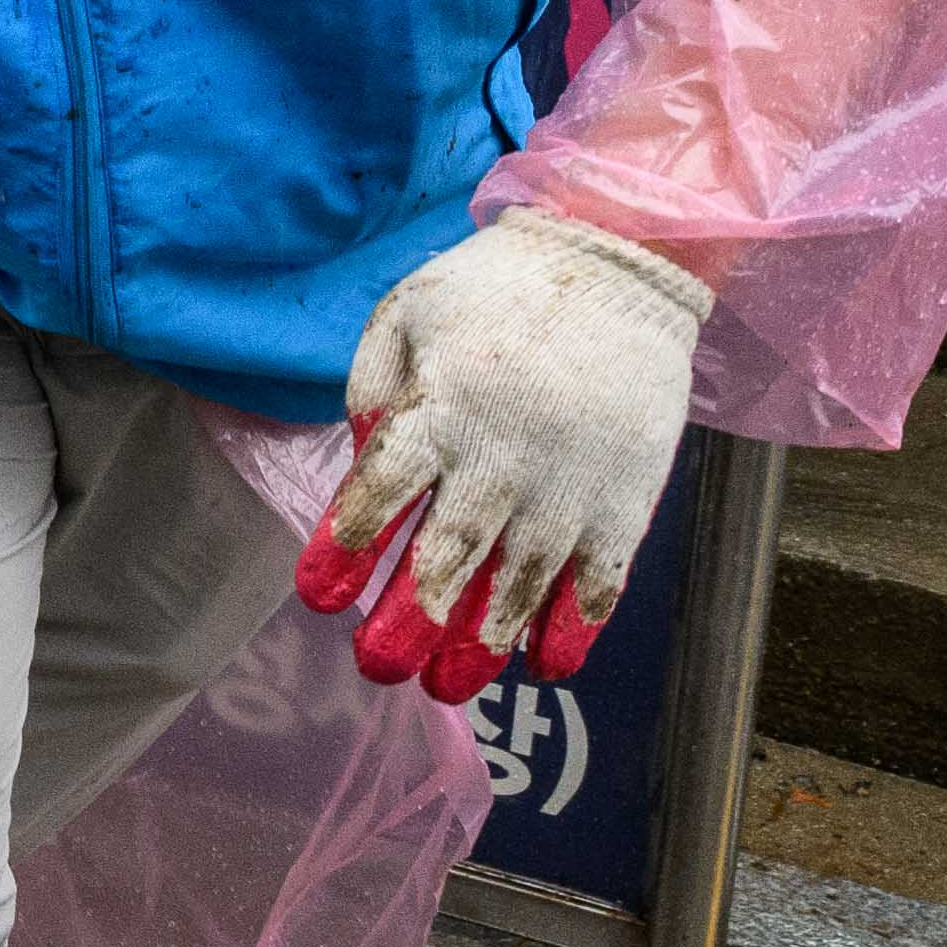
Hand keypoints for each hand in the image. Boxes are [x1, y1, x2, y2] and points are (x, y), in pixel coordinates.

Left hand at [308, 213, 710, 700]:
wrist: (624, 261)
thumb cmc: (498, 288)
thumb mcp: (408, 311)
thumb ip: (373, 385)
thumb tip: (362, 454)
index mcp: (441, 408)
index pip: (383, 491)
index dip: (348, 548)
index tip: (318, 596)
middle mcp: (504, 455)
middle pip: (449, 553)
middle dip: (411, 617)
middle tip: (378, 668)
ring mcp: (572, 483)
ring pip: (520, 581)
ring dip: (483, 640)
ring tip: (449, 685)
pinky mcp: (628, 497)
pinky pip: (599, 578)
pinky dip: (572, 626)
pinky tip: (545, 666)